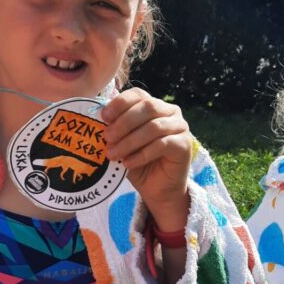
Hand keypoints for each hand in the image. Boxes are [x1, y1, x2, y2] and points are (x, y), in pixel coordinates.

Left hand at [102, 89, 191, 228]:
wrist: (157, 189)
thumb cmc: (138, 161)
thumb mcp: (122, 143)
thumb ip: (115, 129)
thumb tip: (99, 118)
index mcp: (154, 105)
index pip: (138, 94)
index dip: (120, 103)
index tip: (104, 117)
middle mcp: (170, 112)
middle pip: (147, 107)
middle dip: (123, 123)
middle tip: (107, 138)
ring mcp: (180, 127)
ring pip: (153, 127)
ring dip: (129, 141)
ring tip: (114, 155)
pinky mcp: (184, 144)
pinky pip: (162, 145)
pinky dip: (141, 154)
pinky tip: (127, 163)